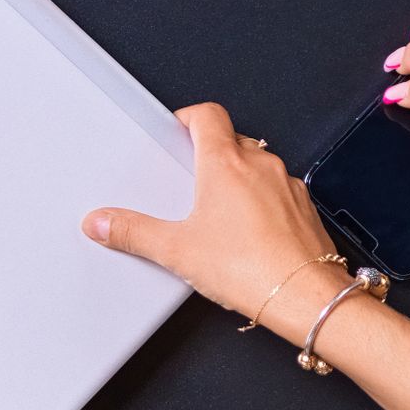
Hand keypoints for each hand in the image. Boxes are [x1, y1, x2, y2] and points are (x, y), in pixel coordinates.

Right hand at [83, 104, 347, 333]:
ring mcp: (288, 185)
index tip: (179, 128)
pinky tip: (251, 233)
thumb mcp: (176, 251)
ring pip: (259, 165)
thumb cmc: (252, 268)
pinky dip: (265, 202)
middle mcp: (261, 165)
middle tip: (193, 178)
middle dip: (212, 153)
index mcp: (226, 163)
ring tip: (221, 212)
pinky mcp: (306, 209)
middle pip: (233, 139)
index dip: (189, 117)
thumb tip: (102, 223)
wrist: (304, 296)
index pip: (207, 114)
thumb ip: (133, 233)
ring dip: (241, 178)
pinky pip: (281, 192)